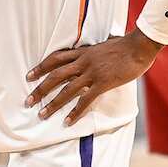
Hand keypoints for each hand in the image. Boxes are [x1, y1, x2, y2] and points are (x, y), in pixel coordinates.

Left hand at [26, 29, 162, 125]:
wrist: (139, 45)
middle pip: (55, 75)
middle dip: (40, 89)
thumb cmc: (125, 45)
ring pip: (67, 89)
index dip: (40, 67)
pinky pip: (86, 100)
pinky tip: (67, 121)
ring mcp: (92, 72)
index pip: (55, 58)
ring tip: (42, 114)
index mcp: (83, 52)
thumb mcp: (103, 45)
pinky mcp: (103, 82)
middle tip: (28, 101)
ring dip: (53, 103)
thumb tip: (90, 57)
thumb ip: (93, 52)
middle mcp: (83, 61)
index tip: (29, 76)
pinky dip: (75, 112)